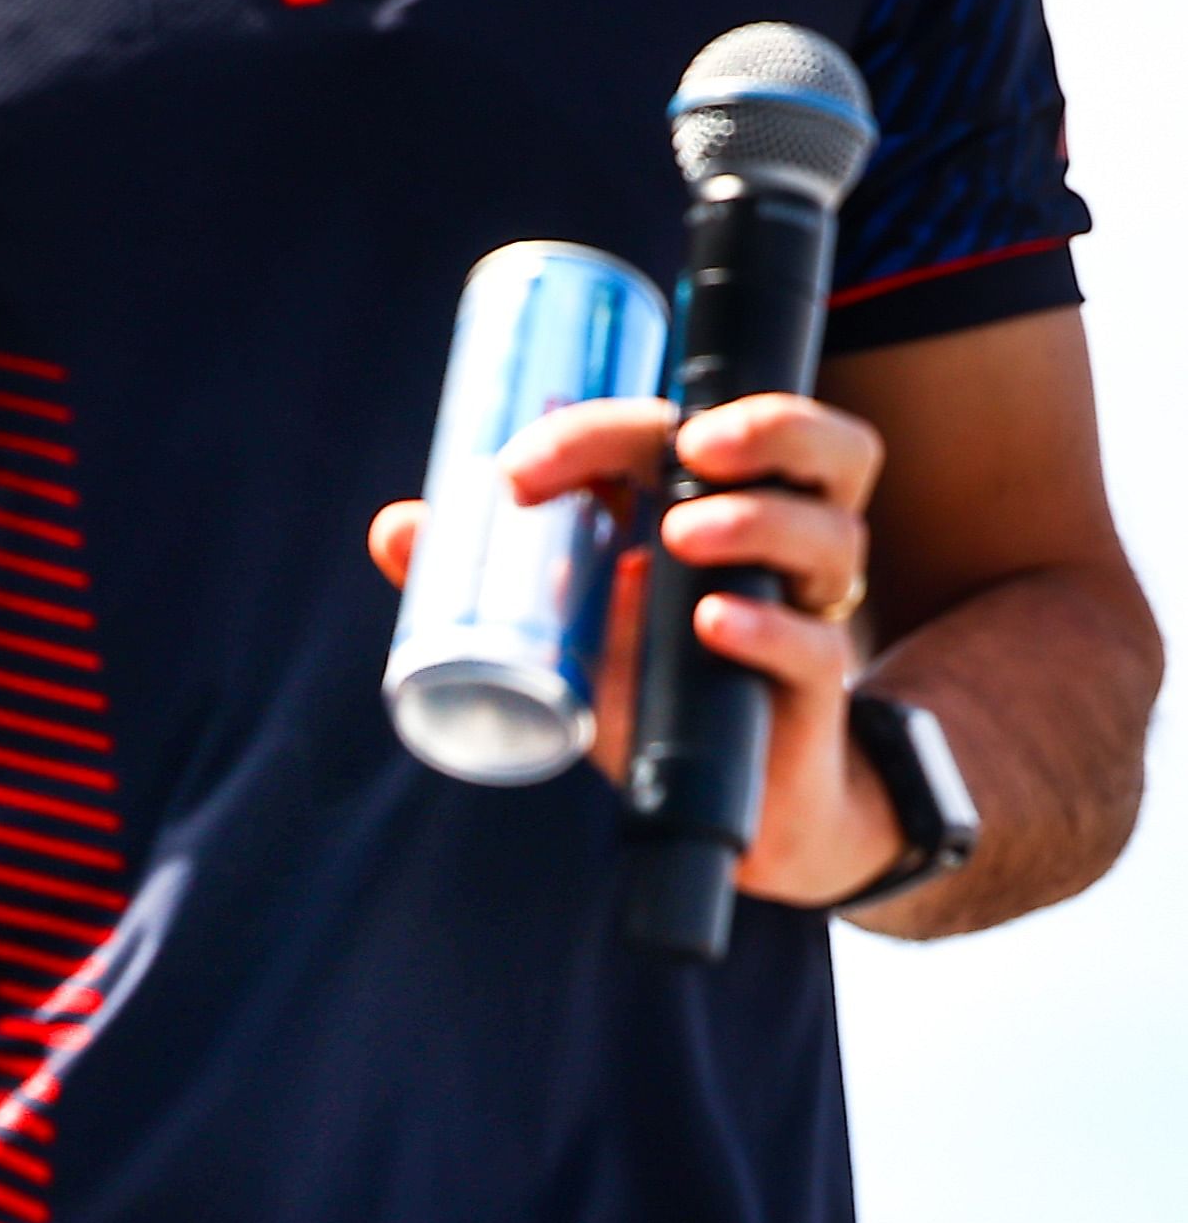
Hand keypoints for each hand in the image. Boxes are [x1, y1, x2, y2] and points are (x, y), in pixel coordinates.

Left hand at [366, 393, 905, 907]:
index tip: (516, 471)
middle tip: (692, 446)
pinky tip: (714, 622)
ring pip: (830, 535)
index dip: (600, 431)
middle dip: (770, 426)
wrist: (722, 797)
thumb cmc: (641, 677)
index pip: (674, 431)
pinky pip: (816, 646)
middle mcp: (771, 537)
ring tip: (682, 536)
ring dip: (758, 521)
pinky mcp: (813, 685)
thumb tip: (393, 528)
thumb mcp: (556, 618)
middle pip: (822, 448)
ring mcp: (801, 607)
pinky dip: (770, 628)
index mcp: (706, 498)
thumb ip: (480, 572)